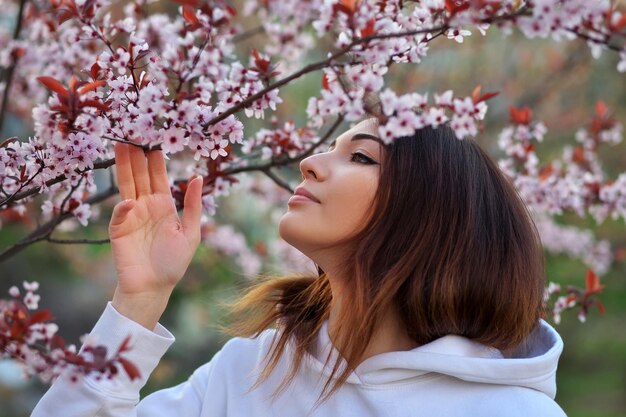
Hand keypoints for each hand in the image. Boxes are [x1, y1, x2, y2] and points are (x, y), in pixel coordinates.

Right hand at [108, 142, 202, 327]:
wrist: (154, 288)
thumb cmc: (173, 263)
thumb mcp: (191, 233)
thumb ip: (194, 205)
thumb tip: (199, 177)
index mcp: (164, 205)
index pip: (158, 176)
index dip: (156, 158)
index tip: (156, 136)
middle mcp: (146, 206)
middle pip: (139, 175)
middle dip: (137, 154)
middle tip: (135, 130)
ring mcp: (130, 216)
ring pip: (126, 186)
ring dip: (124, 168)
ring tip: (122, 145)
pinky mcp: (118, 230)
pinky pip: (120, 214)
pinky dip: (124, 207)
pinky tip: (131, 200)